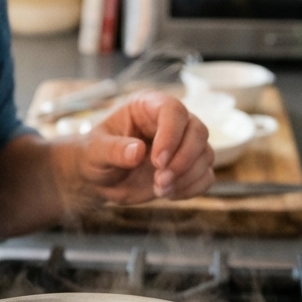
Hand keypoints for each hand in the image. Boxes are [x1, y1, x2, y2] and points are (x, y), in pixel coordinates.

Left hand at [54, 92, 213, 210]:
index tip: (158, 161)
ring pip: (206, 154)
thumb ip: (114, 150)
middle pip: (198, 131)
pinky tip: (169, 194)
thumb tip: (137, 151)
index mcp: (148, 106)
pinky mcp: (187, 168)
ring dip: (187, 176)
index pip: (173, 110)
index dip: (171, 134)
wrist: (98, 178)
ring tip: (158, 189)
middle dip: (183, 160)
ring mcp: (182, 145)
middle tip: (159, 181)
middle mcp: (171, 122)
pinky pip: (206, 176)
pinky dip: (192, 188)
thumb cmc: (94, 155)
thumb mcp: (95, 151)